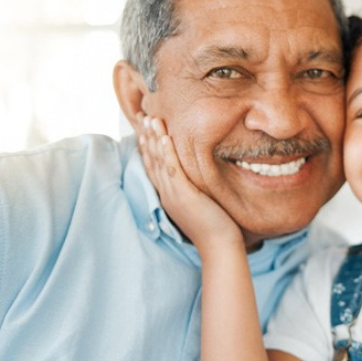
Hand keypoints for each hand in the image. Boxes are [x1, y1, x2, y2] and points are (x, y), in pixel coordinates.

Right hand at [138, 115, 242, 248]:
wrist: (219, 246)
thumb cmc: (215, 226)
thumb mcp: (199, 203)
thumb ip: (194, 188)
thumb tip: (197, 176)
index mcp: (168, 195)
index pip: (153, 166)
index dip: (147, 145)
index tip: (143, 127)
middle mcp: (166, 193)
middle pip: (151, 160)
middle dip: (145, 136)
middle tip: (141, 114)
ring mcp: (173, 194)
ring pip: (159, 161)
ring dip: (153, 138)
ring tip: (150, 118)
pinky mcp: (184, 195)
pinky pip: (173, 169)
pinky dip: (167, 152)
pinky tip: (163, 137)